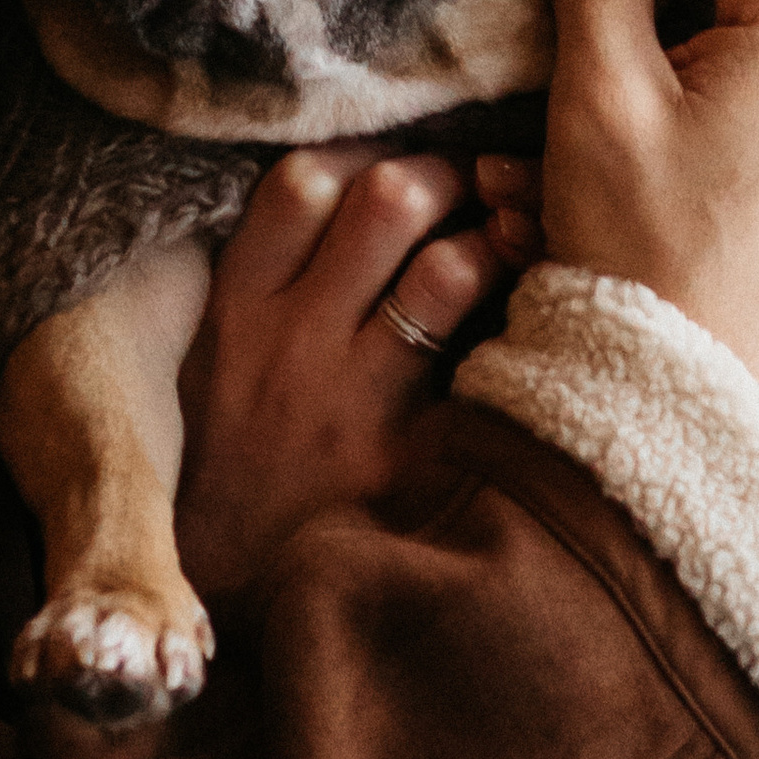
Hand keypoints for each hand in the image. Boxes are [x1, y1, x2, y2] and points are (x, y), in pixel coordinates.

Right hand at [173, 146, 532, 591]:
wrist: (240, 607)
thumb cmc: (239, 474)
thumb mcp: (216, 371)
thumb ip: (266, 283)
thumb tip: (345, 183)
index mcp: (236, 313)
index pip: (302, 181)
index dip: (368, 151)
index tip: (401, 158)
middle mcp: (293, 343)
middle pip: (384, 197)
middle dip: (448, 175)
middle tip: (476, 190)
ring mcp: (356, 399)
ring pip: (446, 268)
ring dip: (495, 240)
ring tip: (510, 246)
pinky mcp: (416, 455)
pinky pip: (489, 359)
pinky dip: (525, 323)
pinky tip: (542, 322)